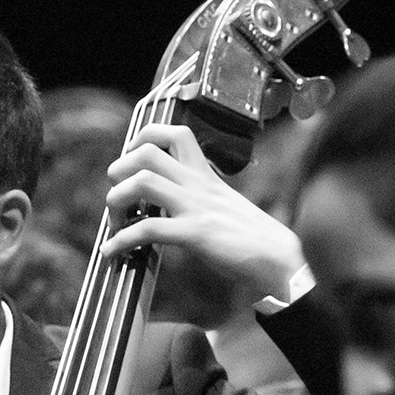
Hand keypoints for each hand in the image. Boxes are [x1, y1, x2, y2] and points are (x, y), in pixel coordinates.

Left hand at [100, 124, 304, 302]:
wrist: (281, 261)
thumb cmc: (255, 239)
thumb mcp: (224, 206)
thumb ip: (200, 198)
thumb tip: (172, 206)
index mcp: (206, 176)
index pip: (175, 133)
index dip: (143, 139)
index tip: (129, 160)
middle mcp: (198, 185)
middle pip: (147, 153)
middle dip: (119, 171)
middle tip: (118, 197)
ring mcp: (196, 207)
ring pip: (142, 182)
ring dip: (116, 201)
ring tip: (113, 224)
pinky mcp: (196, 234)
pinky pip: (148, 228)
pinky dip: (121, 240)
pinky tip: (113, 252)